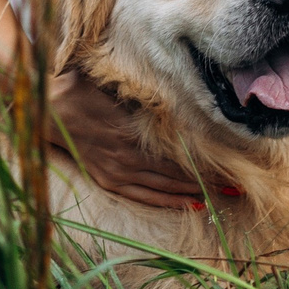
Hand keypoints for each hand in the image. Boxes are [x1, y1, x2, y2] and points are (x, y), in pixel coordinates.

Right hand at [43, 67, 236, 210]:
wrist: (49, 110)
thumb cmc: (85, 88)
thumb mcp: (118, 85)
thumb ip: (147, 95)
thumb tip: (180, 98)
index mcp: (134, 132)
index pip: (181, 151)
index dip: (208, 160)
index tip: (234, 163)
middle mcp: (129, 157)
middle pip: (179, 173)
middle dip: (210, 179)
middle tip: (239, 185)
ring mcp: (118, 172)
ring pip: (165, 187)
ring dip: (195, 192)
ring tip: (224, 196)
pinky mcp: (108, 180)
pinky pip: (145, 196)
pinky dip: (169, 201)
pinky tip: (192, 204)